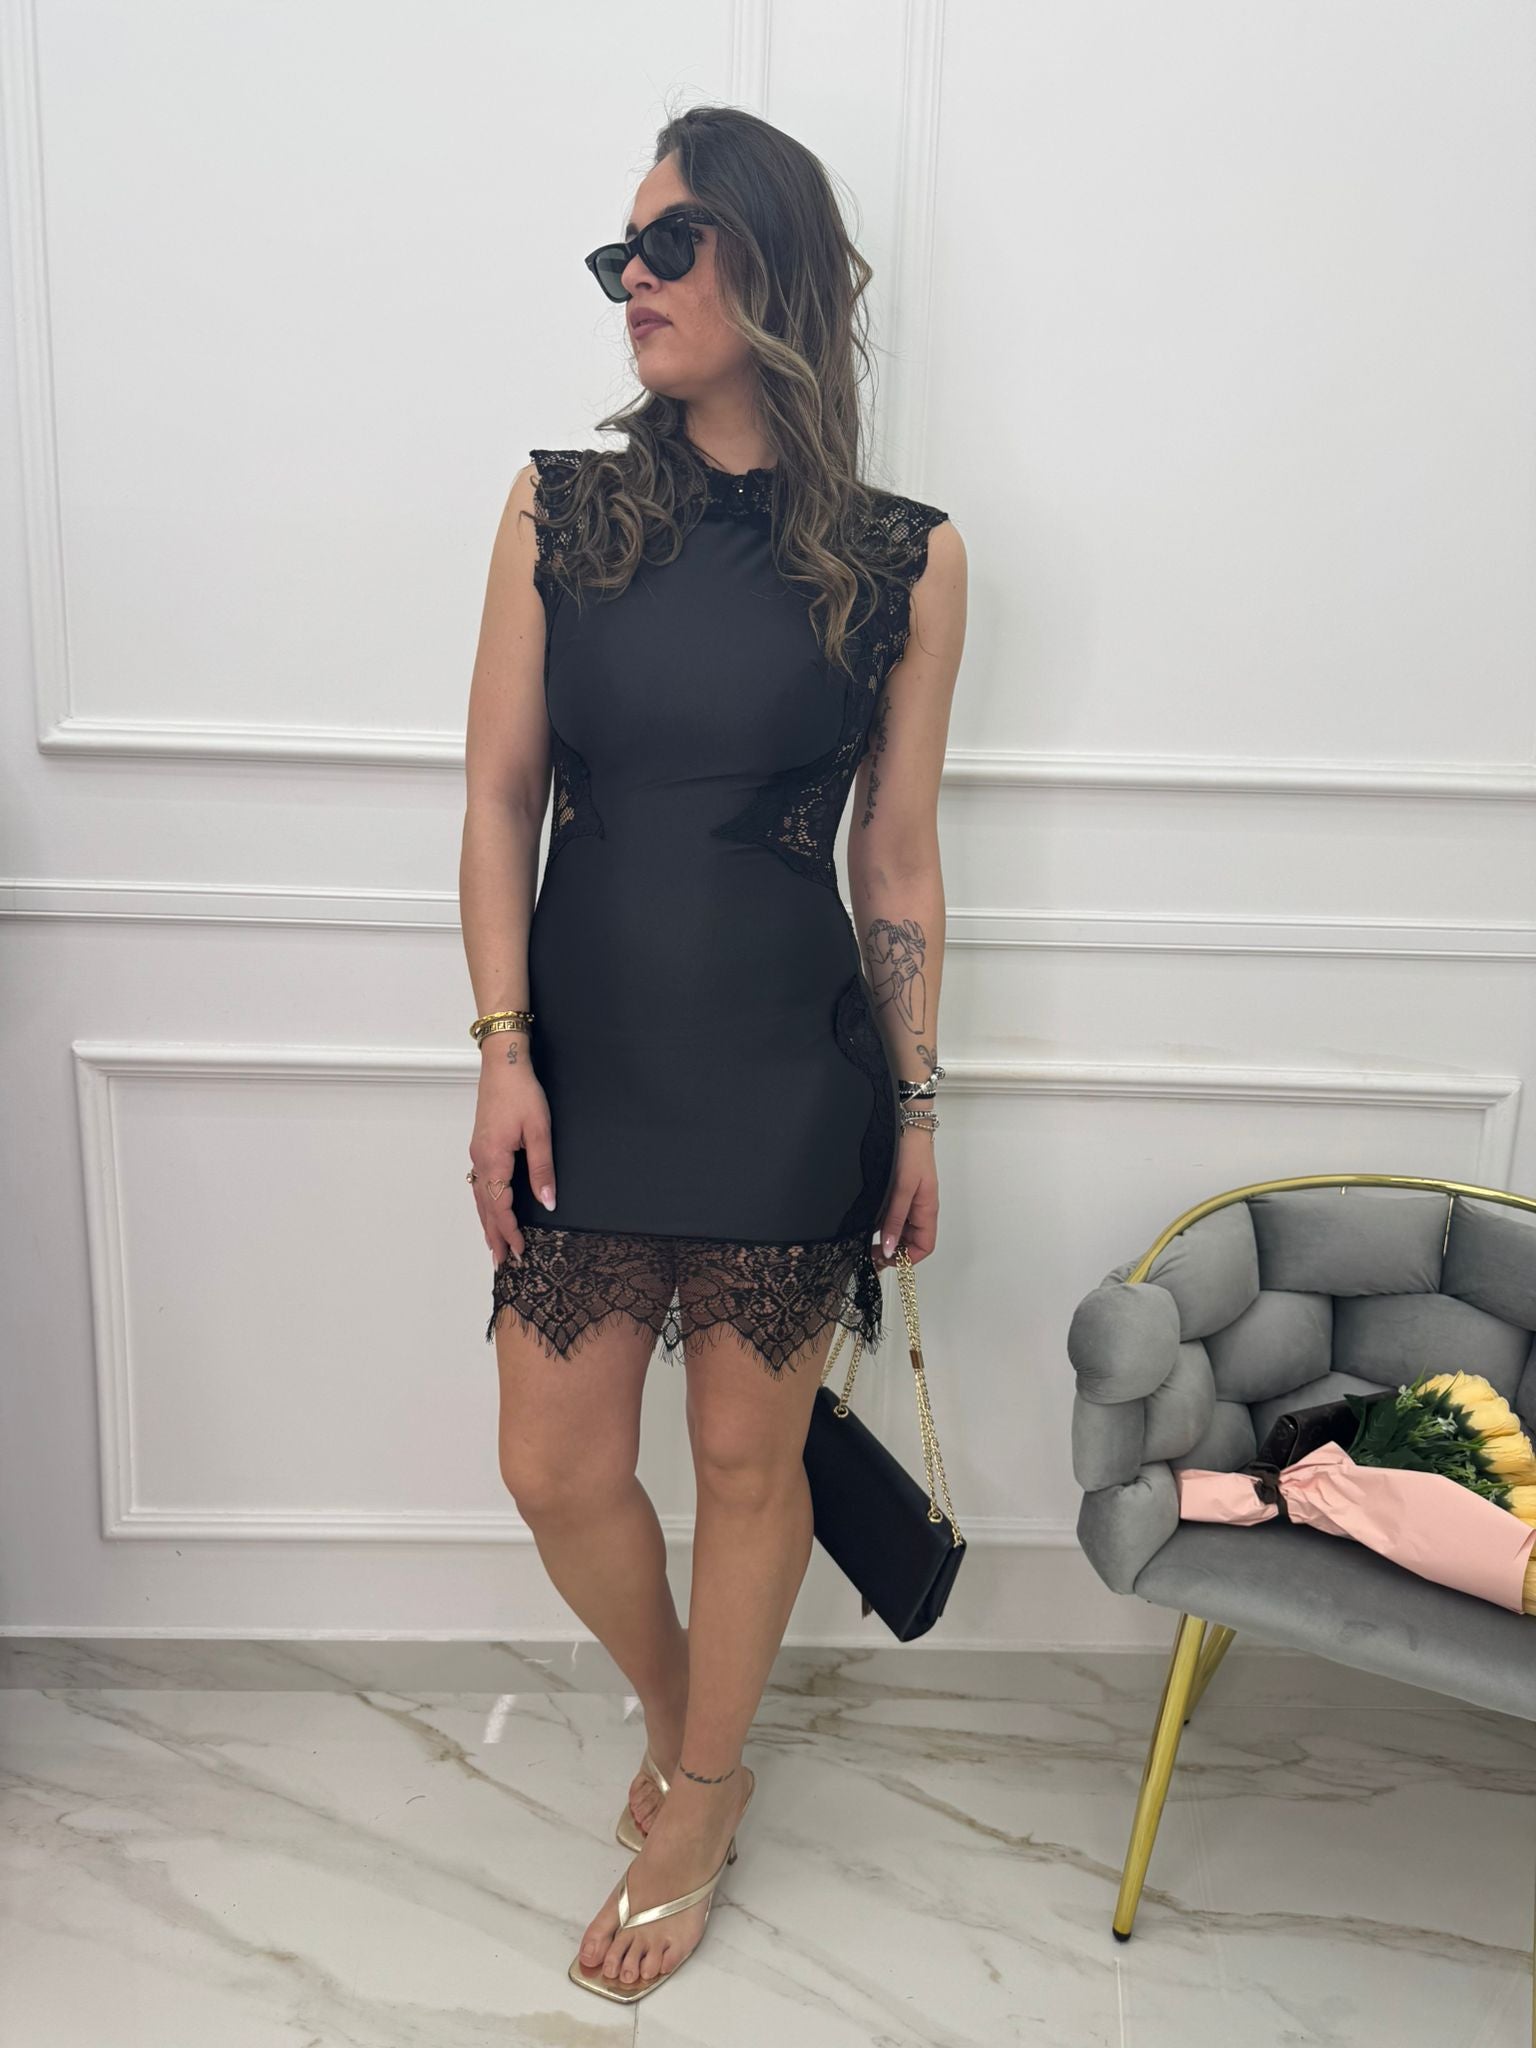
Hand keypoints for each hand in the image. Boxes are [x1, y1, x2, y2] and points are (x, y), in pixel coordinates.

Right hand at [469, 1064, 555, 1263]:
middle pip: (485, 1208)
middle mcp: (480, 1160)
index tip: (520, 1251)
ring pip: (479, 1197)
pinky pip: (479, 1183)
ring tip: (494, 1245)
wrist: (503, 1065)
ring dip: (487, 1223)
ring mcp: (478, 1153)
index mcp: (494, 1159)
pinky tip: (488, 1209)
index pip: (500, 1207)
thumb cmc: (522, 1093)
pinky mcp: (481, 1146)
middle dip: (495, 1236)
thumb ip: (542, 1169)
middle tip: (503, 1262)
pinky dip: (484, 1204)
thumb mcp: (540, 1131)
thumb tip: (547, 1202)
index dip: (510, 1232)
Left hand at [873, 1129, 936, 1269]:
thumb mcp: (902, 1189)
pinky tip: (869, 1222)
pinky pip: (894, 1216)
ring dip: (887, 1237)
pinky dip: (883, 1223)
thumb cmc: (911, 1153)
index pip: (924, 1246)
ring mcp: (910, 1201)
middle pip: (912, 1241)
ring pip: (901, 1229)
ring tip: (866, 1240)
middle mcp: (920, 1208)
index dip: (907, 1259)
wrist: (906, 1126)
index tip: (886, 1260)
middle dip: (894, 1251)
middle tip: (870, 1254)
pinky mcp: (899, 1193)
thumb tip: (891, 1249)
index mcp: (927, 1209)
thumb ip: (895, 1220)